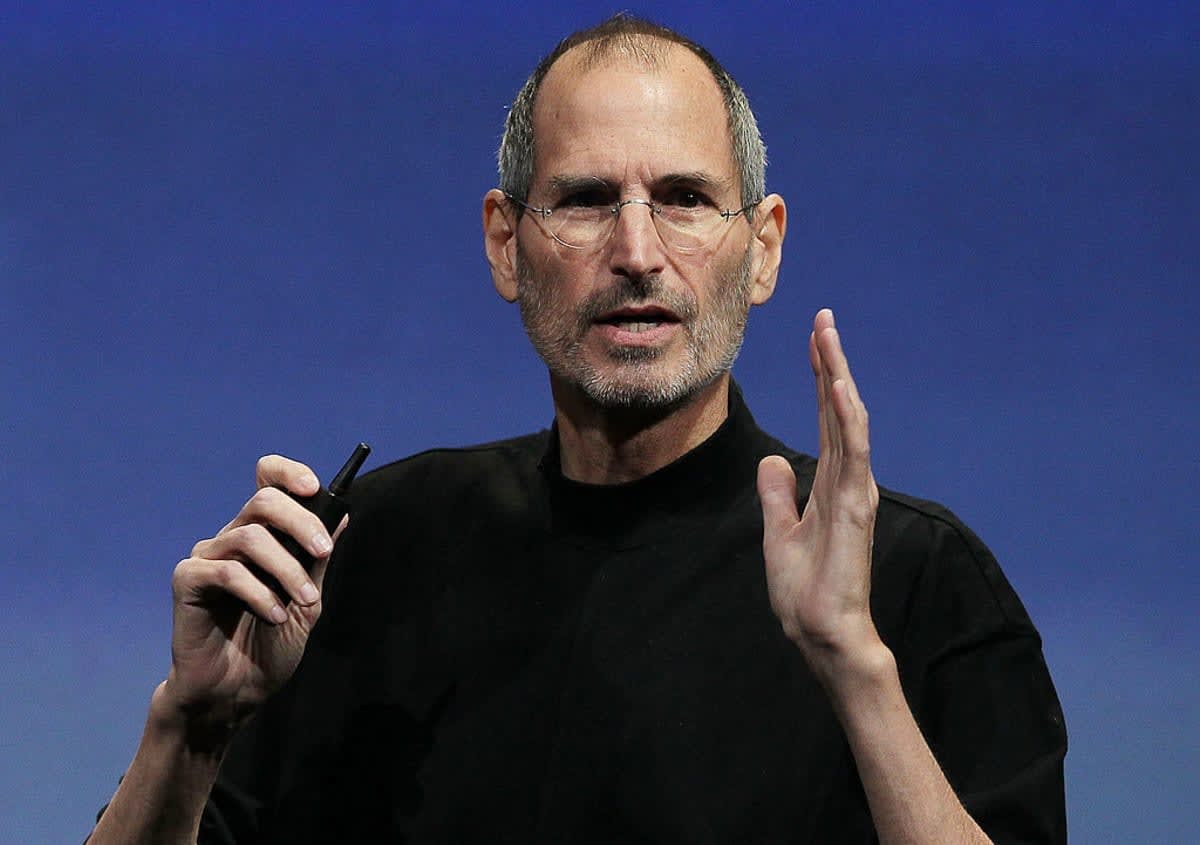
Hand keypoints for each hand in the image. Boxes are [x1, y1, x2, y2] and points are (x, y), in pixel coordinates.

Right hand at [161, 456, 342, 739]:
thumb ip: (318, 559)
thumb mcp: (308, 600)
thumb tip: (342, 514)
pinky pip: (226, 571)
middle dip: (301, 522)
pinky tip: (274, 615)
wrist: (235, 693)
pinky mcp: (187, 581)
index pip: (266, 480)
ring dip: (287, 568)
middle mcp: (232, 538)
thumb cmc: (270, 647)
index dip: (288, 473)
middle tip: (324, 553)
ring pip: (250, 536)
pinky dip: (259, 592)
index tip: (316, 486)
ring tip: (305, 601)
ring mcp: (207, 558)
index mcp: (262, 536)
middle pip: (264, 500)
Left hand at [757, 309, 882, 678]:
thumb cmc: (806, 591)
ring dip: (839, 376)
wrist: (821, 633)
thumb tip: (773, 462)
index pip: (827, 419)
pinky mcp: (856, 506)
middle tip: (823, 319)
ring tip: (828, 336)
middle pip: (839, 409)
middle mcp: (848, 479)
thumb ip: (778, 495)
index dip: (821, 377)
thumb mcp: (779, 533)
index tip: (814, 339)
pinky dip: (847, 416)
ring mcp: (855, 490)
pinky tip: (838, 385)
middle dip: (830, 363)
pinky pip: (853, 451)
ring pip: (849, 419)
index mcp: (830, 484)